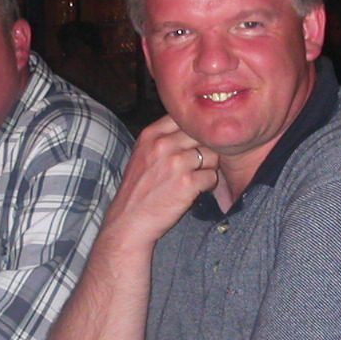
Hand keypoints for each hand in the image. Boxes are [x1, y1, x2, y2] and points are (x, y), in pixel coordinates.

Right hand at [104, 115, 220, 243]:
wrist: (128, 222)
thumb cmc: (138, 190)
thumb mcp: (142, 154)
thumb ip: (163, 138)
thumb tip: (194, 127)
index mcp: (150, 135)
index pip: (184, 117)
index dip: (194, 130)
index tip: (193, 144)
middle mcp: (162, 145)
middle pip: (201, 135)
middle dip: (204, 149)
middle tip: (198, 165)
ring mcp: (175, 163)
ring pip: (211, 155)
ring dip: (208, 168)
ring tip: (196, 179)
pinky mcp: (187, 183)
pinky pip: (212, 177)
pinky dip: (208, 185)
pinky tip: (196, 191)